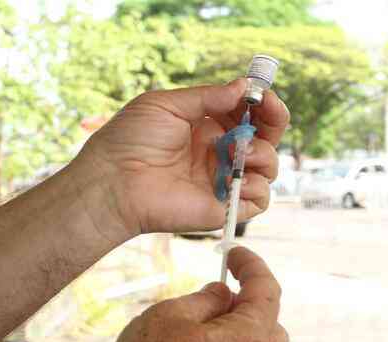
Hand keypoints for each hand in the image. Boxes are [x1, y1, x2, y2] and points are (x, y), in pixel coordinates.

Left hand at [78, 80, 289, 234]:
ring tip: (239, 150)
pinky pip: (259, 200)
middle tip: (269, 111)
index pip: (247, 114)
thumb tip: (243, 87)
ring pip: (268, 167)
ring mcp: (223, 181)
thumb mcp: (166, 104)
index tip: (262, 93)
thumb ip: (208, 96)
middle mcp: (219, 153)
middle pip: (265, 138)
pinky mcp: (223, 208)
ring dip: (263, 153)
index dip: (261, 103)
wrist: (113, 181)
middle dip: (274, 121)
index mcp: (207, 127)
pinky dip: (256, 187)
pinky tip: (234, 177)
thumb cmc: (130, 140)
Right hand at [89, 247, 287, 341]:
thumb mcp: (174, 313)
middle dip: (250, 304)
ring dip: (240, 336)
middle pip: (271, 324)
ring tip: (203, 328)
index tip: (234, 253)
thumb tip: (223, 294)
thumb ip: (207, 298)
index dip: (251, 264)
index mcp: (252, 337)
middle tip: (219, 293)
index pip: (267, 288)